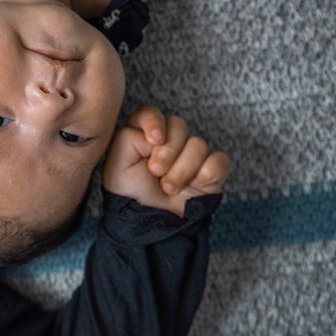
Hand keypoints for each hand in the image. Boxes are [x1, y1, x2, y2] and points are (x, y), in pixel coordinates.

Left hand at [103, 106, 229, 216]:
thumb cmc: (130, 193)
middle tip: (156, 172)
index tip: (154, 139)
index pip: (151, 112)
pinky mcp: (211, 170)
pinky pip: (218, 160)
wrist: (149, 223)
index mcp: (143, 136)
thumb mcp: (117, 164)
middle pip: (178, 124)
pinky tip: (193, 187)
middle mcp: (169, 141)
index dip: (154, 121)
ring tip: (168, 188)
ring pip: (198, 144)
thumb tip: (157, 135)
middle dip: (167, 152)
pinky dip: (205, 175)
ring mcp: (191, 155)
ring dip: (181, 171)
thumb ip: (128, 138)